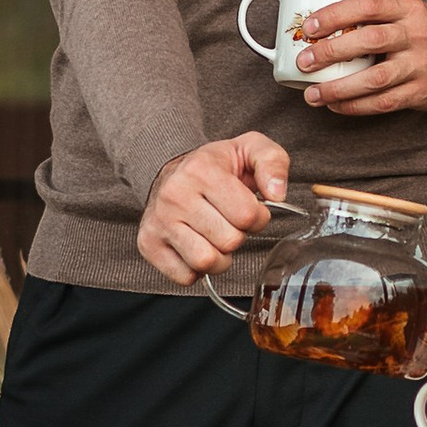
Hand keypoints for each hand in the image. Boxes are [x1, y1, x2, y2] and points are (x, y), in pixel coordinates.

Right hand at [139, 132, 290, 282]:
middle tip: (228, 221)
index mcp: (201, 170)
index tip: (248, 208)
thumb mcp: (249, 150)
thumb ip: (273, 163)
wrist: (170, 169)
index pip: (247, 215)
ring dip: (220, 257)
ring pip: (206, 262)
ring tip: (215, 237)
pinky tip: (196, 245)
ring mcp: (159, 221)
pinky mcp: (149, 244)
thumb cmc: (215, 166)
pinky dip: (196, 269)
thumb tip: (277, 193)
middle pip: (229, 241)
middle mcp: (174, 195)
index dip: (257, 217)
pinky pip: (185, 276)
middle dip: (238, 236)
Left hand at [294, 0, 426, 113]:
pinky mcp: (421, 92)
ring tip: (312, 94)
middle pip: (369, 41)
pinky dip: (355, 106)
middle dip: (332, 52)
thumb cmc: (423, 32)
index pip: (368, 6)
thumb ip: (373, 15)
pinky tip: (335, 105)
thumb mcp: (406, 11)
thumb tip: (319, 25)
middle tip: (304, 61)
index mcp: (409, 8)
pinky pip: (383, 102)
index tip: (310, 26)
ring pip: (374, 79)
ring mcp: (420, 65)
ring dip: (338, 88)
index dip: (336, 15)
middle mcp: (416, 35)